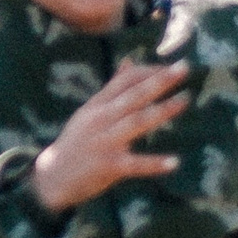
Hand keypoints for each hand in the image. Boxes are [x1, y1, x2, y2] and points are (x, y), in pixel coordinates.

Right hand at [30, 59, 189, 214]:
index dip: (149, 71)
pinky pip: (134, 164)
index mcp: (97, 106)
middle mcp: (100, 120)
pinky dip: (153, 163)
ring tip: (185, 101)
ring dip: (161, 111)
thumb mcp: (90, 111)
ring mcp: (104, 142)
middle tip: (183, 68)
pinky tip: (174, 162)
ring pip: (136, 123)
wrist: (52, 176)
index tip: (173, 66)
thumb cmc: (76, 142)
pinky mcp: (107, 167)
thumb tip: (129, 61)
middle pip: (133, 96)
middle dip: (159, 81)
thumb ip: (112, 88)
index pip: (125, 81)